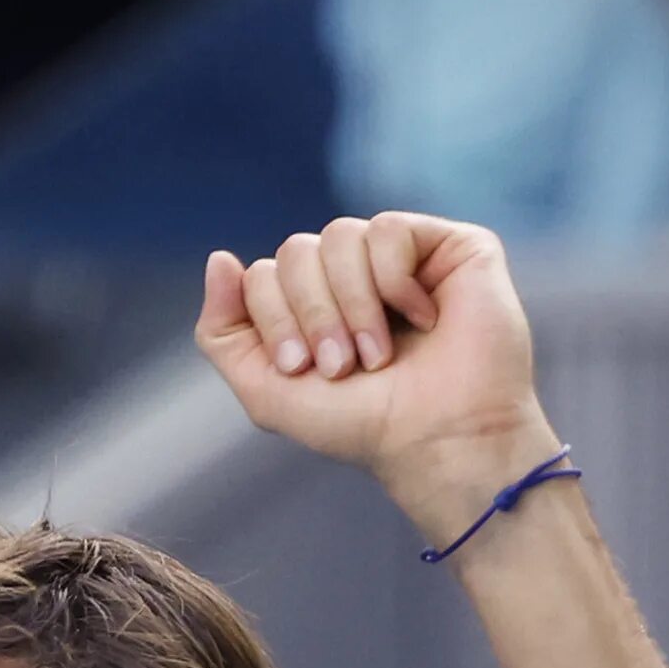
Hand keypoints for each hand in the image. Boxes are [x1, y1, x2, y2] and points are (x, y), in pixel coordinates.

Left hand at [194, 213, 561, 533]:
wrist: (437, 439)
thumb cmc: (360, 423)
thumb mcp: (266, 389)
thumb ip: (222, 331)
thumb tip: (218, 257)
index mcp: (311, 303)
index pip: (261, 276)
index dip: (274, 322)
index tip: (303, 371)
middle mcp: (353, 274)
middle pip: (294, 251)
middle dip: (311, 315)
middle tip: (342, 366)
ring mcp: (401, 257)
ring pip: (339, 236)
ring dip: (352, 305)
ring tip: (378, 354)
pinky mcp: (449, 246)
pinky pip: (388, 228)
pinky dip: (394, 281)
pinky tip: (424, 318)